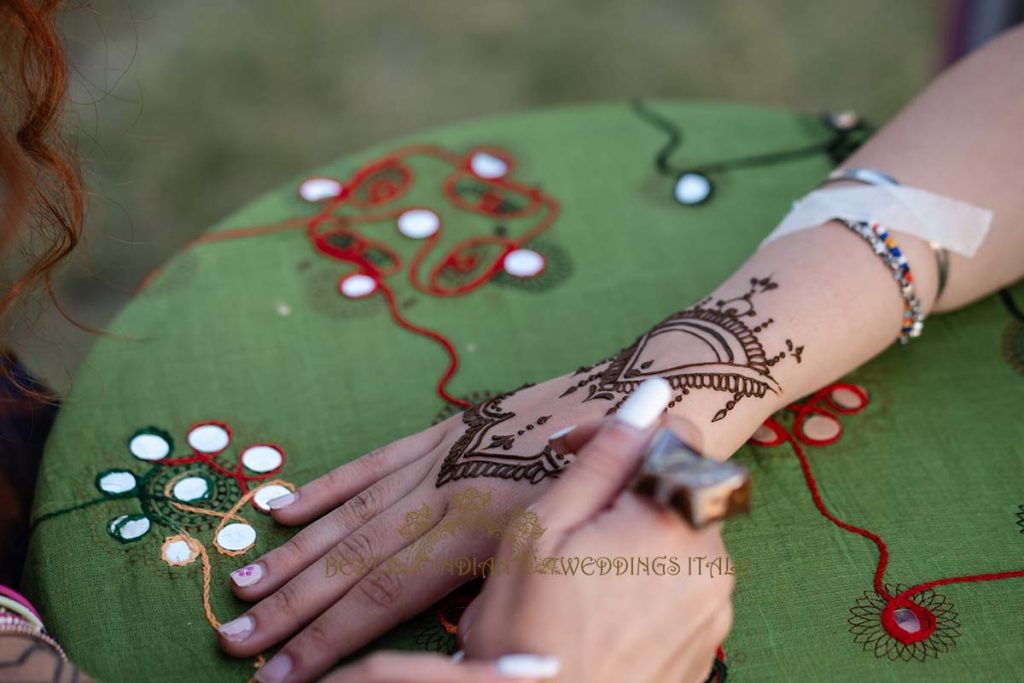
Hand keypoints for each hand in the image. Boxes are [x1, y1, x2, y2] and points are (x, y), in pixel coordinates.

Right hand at [217, 373, 610, 682]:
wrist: (644, 391)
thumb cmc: (617, 484)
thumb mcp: (573, 546)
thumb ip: (505, 585)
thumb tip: (454, 632)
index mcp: (483, 530)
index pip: (387, 594)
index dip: (331, 638)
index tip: (285, 677)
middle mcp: (450, 493)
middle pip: (354, 559)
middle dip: (294, 608)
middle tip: (235, 642)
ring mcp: (443, 457)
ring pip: (353, 515)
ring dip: (295, 555)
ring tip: (244, 589)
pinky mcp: (446, 430)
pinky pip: (374, 463)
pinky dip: (328, 488)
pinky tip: (283, 509)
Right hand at [461, 378, 733, 682]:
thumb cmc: (528, 632)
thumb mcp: (543, 529)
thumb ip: (604, 458)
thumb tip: (652, 393)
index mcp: (674, 521)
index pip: (679, 433)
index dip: (623, 434)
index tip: (574, 454)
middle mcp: (712, 560)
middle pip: (678, 489)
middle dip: (625, 491)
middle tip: (566, 522)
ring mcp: (715, 607)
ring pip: (678, 539)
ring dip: (635, 538)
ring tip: (577, 575)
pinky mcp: (709, 643)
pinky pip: (684, 586)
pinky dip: (648, 582)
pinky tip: (600, 609)